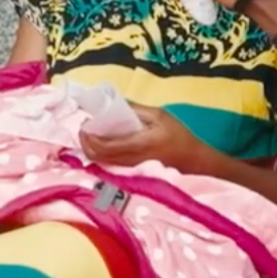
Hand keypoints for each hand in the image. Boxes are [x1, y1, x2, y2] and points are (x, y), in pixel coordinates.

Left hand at [79, 103, 206, 172]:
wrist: (192, 160)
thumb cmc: (178, 136)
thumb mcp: (159, 116)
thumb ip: (136, 110)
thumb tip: (112, 104)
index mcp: (140, 144)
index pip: (105, 145)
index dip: (89, 137)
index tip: (85, 124)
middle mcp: (132, 160)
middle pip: (98, 157)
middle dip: (85, 144)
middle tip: (84, 130)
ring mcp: (131, 169)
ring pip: (102, 163)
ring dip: (92, 149)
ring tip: (91, 135)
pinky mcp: (132, 173)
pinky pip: (109, 165)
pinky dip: (101, 155)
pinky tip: (102, 145)